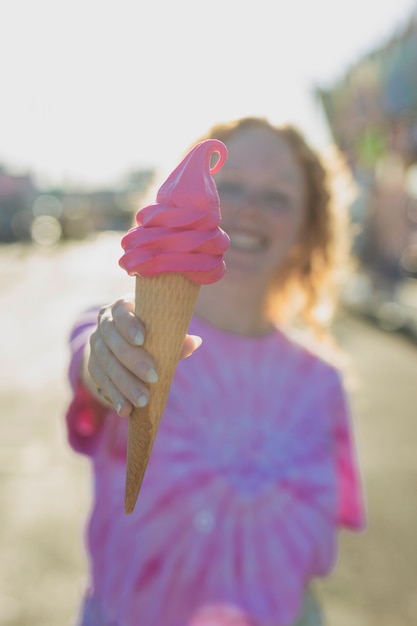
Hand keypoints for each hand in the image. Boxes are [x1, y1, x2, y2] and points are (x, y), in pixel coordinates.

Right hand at [85, 297, 201, 416]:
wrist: (126, 338)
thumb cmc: (152, 328)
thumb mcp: (162, 329)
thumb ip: (175, 336)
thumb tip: (194, 343)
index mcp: (123, 307)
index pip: (121, 312)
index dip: (129, 325)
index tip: (142, 339)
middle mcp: (105, 323)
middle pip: (113, 342)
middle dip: (132, 361)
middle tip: (153, 377)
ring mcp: (96, 344)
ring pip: (106, 364)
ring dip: (124, 385)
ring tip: (142, 401)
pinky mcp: (93, 364)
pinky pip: (101, 381)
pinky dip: (114, 396)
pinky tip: (126, 410)